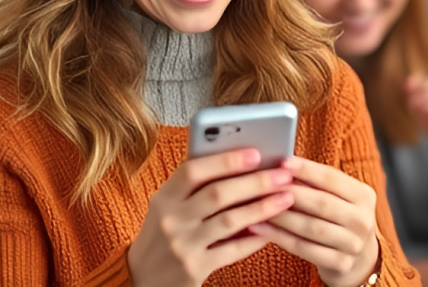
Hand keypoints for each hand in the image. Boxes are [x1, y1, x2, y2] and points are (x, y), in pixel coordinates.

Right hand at [127, 148, 294, 286]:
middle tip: (283, 174)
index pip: (193, 171)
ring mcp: (183, 246)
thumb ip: (194, 187)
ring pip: (230, 221)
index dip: (226, 160)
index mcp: (163, 198)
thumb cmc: (162, 235)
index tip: (256, 153)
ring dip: (263, 207)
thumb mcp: (167, 207)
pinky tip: (272, 229)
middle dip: (255, 182)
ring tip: (286, 197)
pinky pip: (232, 250)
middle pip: (218, 194)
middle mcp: (171, 220)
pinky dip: (255, 238)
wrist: (141, 280)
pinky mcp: (195, 269)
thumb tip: (240, 163)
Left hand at [250, 156, 378, 286]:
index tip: (282, 162)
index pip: (332, 178)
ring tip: (258, 208)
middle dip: (290, 192)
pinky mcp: (341, 264)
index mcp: (364, 195)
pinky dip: (281, 238)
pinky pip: (305, 249)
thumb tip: (281, 167)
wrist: (359, 257)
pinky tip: (263, 229)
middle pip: (322, 203)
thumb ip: (316, 184)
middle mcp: (363, 219)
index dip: (307, 169)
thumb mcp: (338, 198)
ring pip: (312, 227)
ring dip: (282, 216)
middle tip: (265, 186)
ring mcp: (353, 244)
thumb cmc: (338, 218)